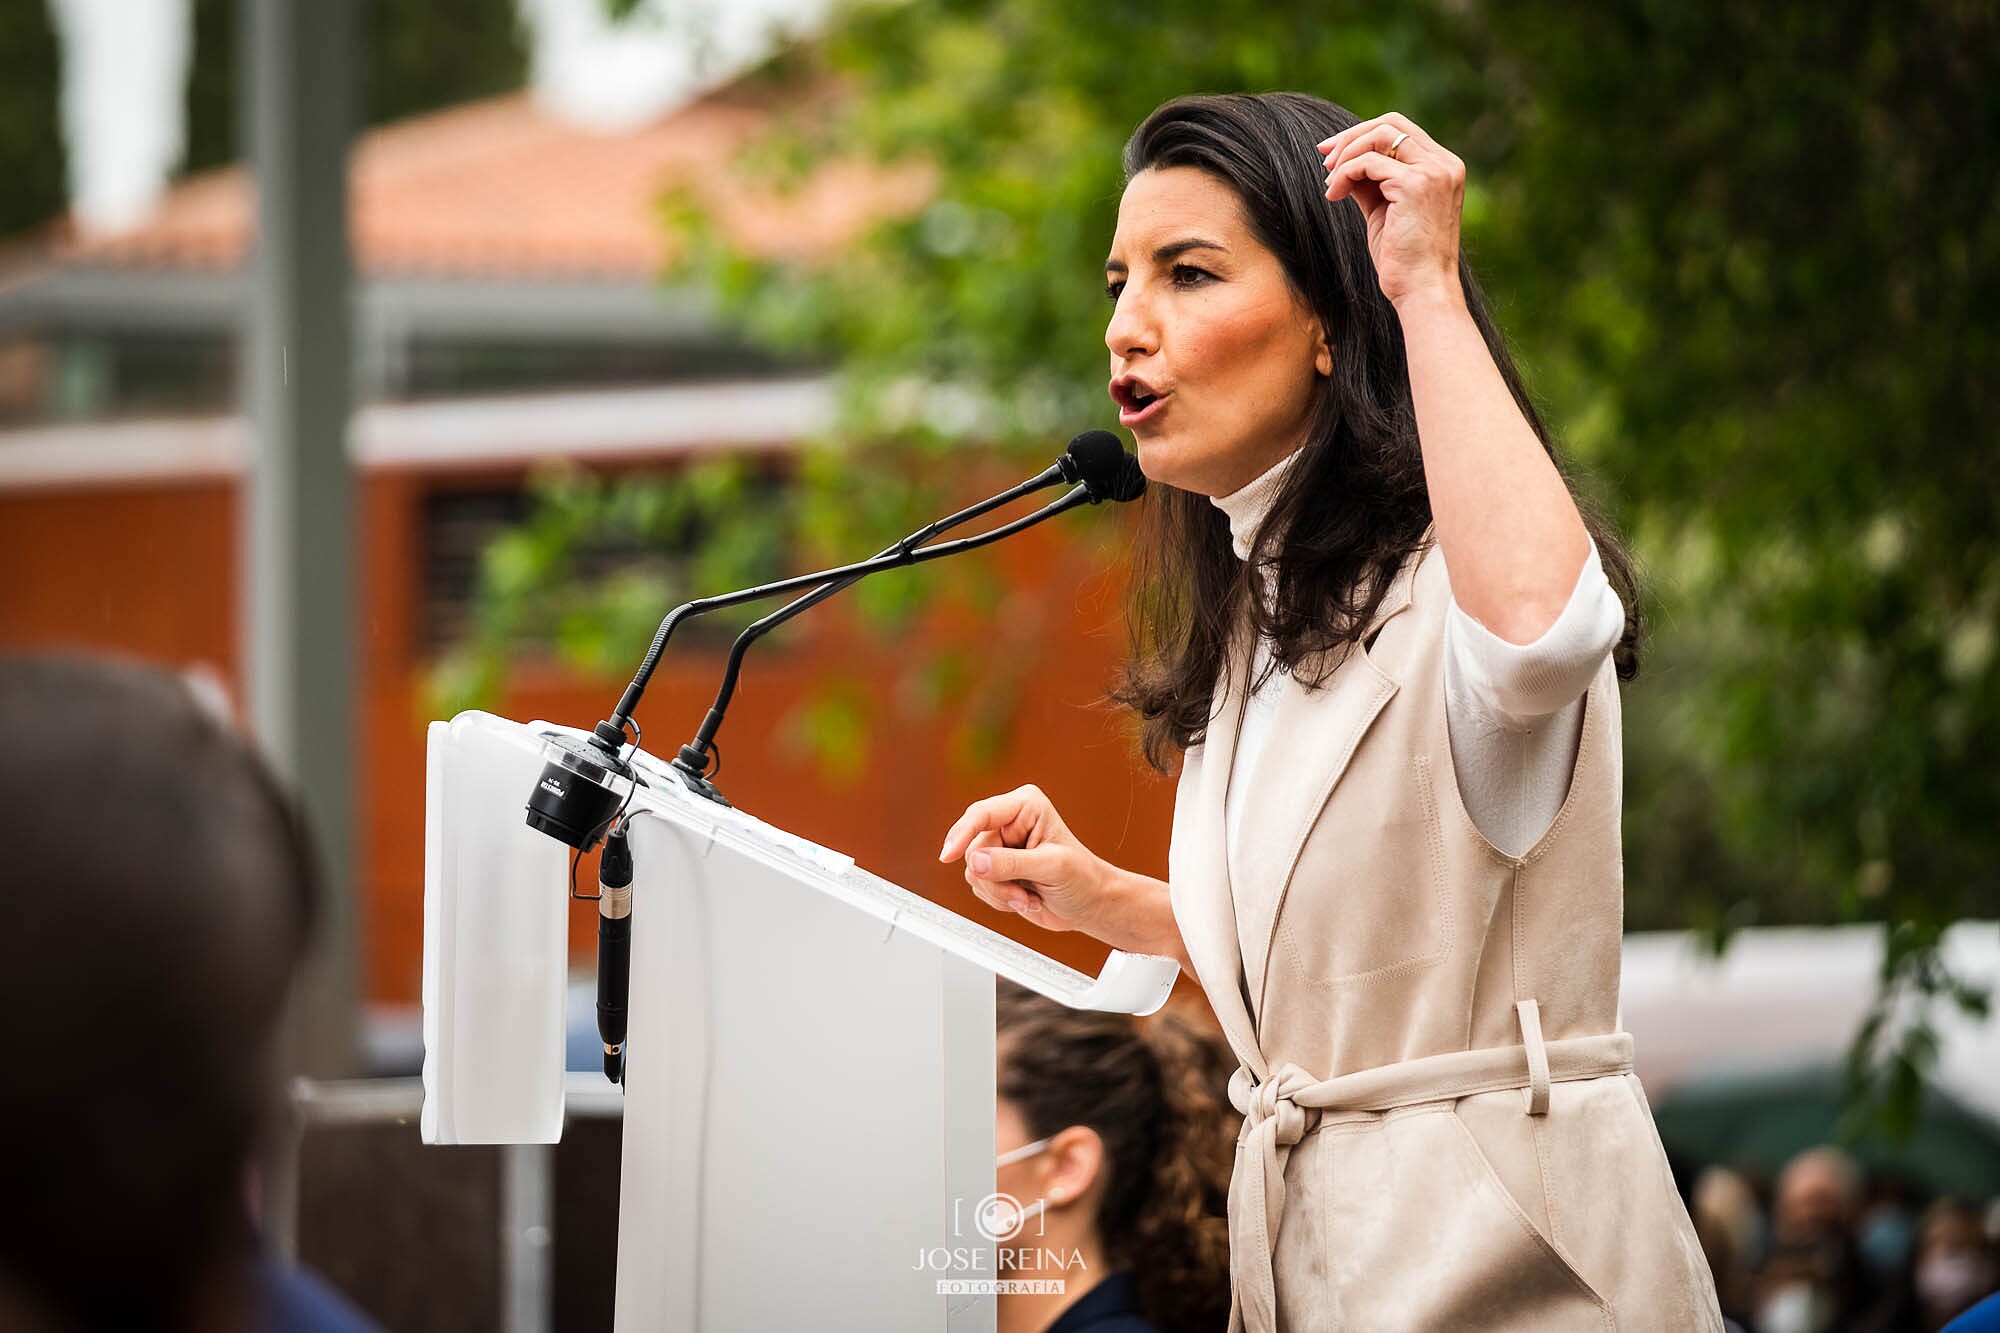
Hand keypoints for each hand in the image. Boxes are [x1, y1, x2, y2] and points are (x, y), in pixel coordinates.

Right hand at [938, 784, 1105, 934]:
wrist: (1089, 904)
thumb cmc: (1082, 878)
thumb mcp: (1052, 868)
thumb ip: (1012, 863)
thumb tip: (976, 861)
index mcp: (1025, 806)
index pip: (981, 814)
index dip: (962, 834)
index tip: (949, 855)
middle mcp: (1009, 822)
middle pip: (974, 848)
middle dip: (997, 878)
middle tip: (1022, 892)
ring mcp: (1001, 847)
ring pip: (973, 871)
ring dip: (1000, 892)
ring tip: (1028, 895)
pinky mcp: (996, 870)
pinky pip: (979, 886)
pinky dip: (999, 899)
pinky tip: (1024, 898)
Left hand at [1318, 111, 1465, 308]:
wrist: (1423, 291)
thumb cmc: (1404, 260)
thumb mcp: (1386, 212)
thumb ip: (1373, 184)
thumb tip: (1344, 164)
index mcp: (1444, 167)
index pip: (1401, 130)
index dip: (1363, 134)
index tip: (1333, 153)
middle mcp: (1444, 164)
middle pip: (1391, 123)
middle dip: (1351, 137)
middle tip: (1324, 159)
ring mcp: (1433, 172)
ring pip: (1379, 136)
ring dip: (1346, 156)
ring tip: (1329, 184)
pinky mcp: (1415, 185)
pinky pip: (1368, 162)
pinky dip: (1345, 174)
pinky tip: (1334, 195)